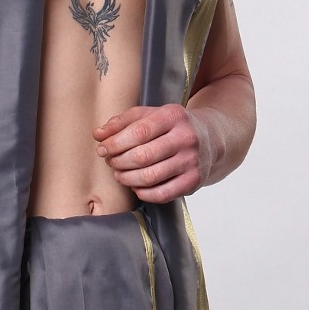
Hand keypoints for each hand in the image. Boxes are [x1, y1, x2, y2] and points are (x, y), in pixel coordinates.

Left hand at [94, 103, 208, 201]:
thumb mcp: (151, 115)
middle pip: (142, 156)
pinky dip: (142, 192)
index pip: (139, 132)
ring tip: (119, 173)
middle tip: (111, 161)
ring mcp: (191, 162)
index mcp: (174, 116)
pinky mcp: (193, 181)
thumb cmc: (172, 127)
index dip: (115, 143)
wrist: (210, 140)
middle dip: (119, 161)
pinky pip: (161, 194)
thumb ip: (123, 122)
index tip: (103, 149)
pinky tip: (136, 185)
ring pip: (149, 177)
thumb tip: (98, 134)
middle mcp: (186, 138)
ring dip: (127, 178)